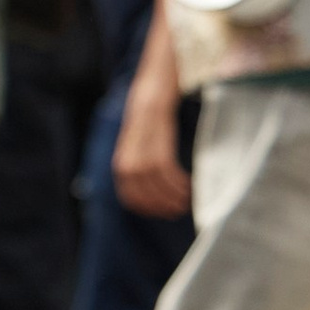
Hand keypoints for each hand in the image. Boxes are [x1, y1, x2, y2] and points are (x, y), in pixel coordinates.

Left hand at [113, 94, 191, 218]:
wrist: (150, 95)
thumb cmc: (147, 124)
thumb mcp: (135, 148)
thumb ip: (137, 168)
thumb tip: (149, 190)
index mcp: (120, 165)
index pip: (130, 198)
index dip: (148, 209)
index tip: (164, 214)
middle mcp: (127, 162)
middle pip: (145, 195)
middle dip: (163, 206)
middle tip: (179, 210)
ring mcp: (141, 153)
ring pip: (158, 184)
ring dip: (175, 195)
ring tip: (187, 200)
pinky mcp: (157, 143)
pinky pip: (168, 171)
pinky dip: (179, 182)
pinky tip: (189, 185)